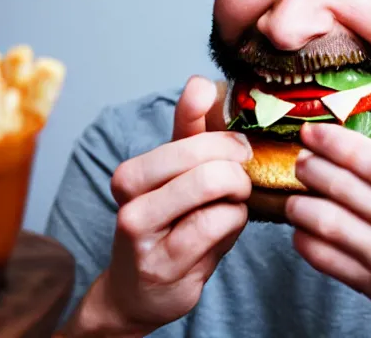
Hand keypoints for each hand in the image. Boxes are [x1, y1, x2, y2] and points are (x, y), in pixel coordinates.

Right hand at [70, 76, 251, 336]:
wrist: (139, 289)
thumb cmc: (167, 224)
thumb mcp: (178, 176)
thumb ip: (191, 129)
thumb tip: (200, 82)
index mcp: (133, 170)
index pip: (188, 127)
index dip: (224, 134)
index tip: (237, 146)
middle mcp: (129, 194)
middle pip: (203, 154)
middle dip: (236, 163)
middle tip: (241, 175)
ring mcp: (143, 228)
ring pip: (213, 183)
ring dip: (237, 194)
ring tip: (232, 202)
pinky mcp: (166, 260)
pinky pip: (220, 221)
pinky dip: (235, 220)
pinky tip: (224, 228)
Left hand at [286, 123, 370, 335]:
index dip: (336, 143)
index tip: (312, 131)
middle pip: (342, 187)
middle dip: (311, 167)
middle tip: (301, 159)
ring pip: (326, 222)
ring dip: (300, 204)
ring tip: (296, 195)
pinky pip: (324, 258)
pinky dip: (304, 239)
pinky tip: (302, 228)